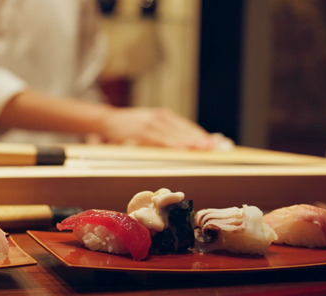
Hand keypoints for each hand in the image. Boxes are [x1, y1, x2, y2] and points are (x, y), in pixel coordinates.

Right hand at [97, 106, 222, 149]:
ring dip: (191, 143)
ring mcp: (151, 124)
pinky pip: (160, 140)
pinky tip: (182, 149)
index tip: (217, 143)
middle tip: (218, 147)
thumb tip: (183, 144)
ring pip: (175, 135)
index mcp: (164, 116)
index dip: (203, 135)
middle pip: (185, 130)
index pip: (188, 127)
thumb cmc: (128, 126)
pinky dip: (172, 144)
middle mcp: (160, 118)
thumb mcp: (148, 124)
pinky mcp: (141, 131)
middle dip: (202, 140)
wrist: (107, 120)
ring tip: (205, 149)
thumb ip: (164, 132)